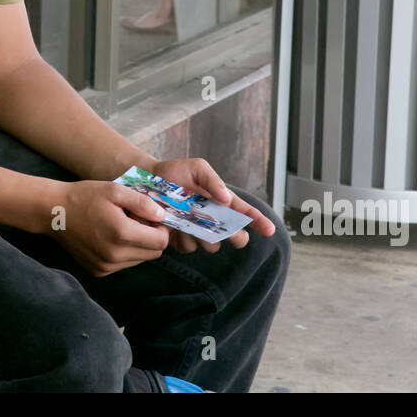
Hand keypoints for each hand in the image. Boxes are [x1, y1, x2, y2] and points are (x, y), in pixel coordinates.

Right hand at [47, 180, 170, 276]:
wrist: (53, 212)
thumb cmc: (84, 197)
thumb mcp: (116, 190)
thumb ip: (143, 203)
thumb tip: (162, 216)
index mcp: (122, 234)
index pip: (161, 242)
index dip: (161, 228)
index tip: (150, 216)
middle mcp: (115, 256)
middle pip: (153, 254)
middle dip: (151, 237)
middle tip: (136, 220)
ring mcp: (106, 266)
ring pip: (139, 260)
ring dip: (138, 245)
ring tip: (121, 227)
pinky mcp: (98, 271)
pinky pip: (123, 264)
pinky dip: (124, 252)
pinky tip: (110, 236)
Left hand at [133, 157, 277, 255]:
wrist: (147, 182)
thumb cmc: (174, 173)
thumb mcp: (196, 168)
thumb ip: (213, 180)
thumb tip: (227, 198)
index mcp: (221, 201)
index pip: (245, 213)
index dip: (259, 222)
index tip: (269, 230)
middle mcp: (213, 219)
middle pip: (234, 236)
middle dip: (235, 236)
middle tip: (231, 233)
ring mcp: (197, 231)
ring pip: (212, 246)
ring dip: (206, 237)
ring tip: (191, 222)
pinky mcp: (181, 239)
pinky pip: (189, 248)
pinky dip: (184, 239)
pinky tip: (175, 226)